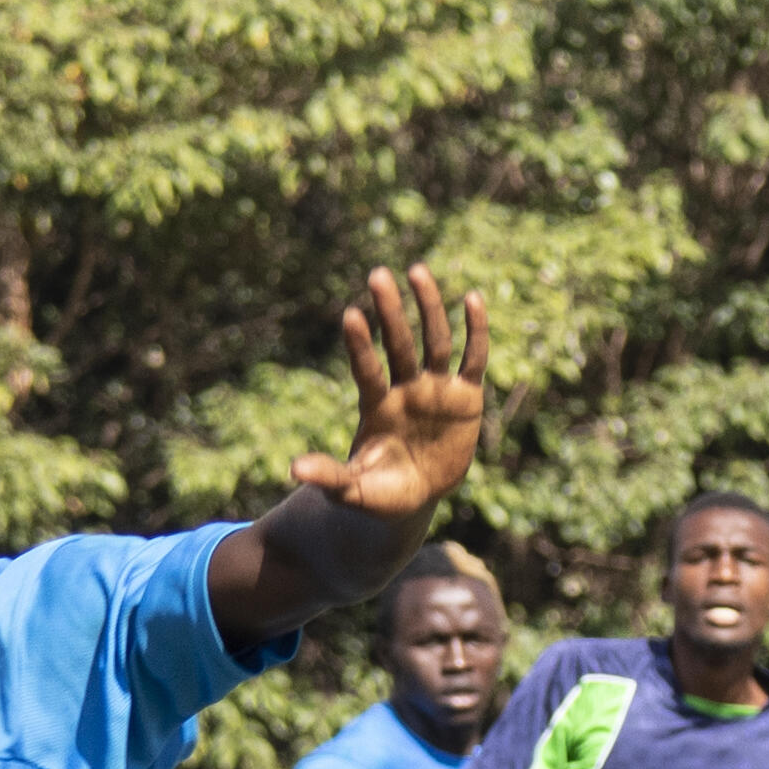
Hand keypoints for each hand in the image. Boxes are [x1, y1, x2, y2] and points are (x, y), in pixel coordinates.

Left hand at [289, 267, 487, 524]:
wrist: (418, 497)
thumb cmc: (381, 493)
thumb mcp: (354, 490)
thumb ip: (329, 476)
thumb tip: (293, 469)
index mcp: (377, 407)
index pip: (367, 370)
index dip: (360, 345)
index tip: (350, 315)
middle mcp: (405, 389)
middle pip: (399, 345)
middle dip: (390, 312)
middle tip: (377, 275)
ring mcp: (436, 390)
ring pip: (434, 342)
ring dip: (428, 307)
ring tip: (416, 271)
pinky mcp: (466, 397)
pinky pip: (472, 360)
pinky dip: (475, 332)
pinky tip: (472, 299)